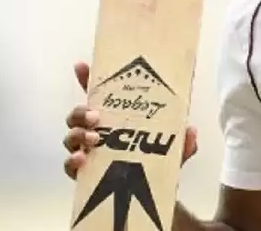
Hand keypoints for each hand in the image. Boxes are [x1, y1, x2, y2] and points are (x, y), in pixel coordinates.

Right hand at [62, 61, 198, 179]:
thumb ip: (184, 142)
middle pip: (77, 115)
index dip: (87, 78)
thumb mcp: (174, 150)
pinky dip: (72, 161)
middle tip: (96, 117)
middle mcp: (98, 131)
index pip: (99, 95)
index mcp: (117, 118)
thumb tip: (191, 131)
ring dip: (78, 134)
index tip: (81, 65)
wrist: (149, 196)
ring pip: (71, 136)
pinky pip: (69, 165)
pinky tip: (81, 159)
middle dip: (81, 111)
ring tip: (93, 139)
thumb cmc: (157, 163)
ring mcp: (88, 151)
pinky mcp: (83, 174)